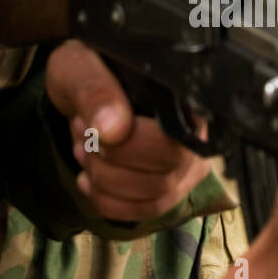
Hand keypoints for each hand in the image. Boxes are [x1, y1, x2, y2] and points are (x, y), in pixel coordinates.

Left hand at [45, 41, 211, 222]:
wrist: (86, 88)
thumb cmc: (88, 69)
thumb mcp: (79, 67)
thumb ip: (95, 91)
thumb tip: (113, 129)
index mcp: (184, 96)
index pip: (176, 140)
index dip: (129, 146)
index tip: (88, 125)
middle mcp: (198, 132)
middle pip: (167, 174)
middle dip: (110, 163)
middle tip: (83, 135)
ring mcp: (189, 164)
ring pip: (157, 197)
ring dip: (106, 180)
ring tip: (84, 149)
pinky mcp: (172, 187)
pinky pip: (148, 211)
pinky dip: (109, 202)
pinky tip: (88, 179)